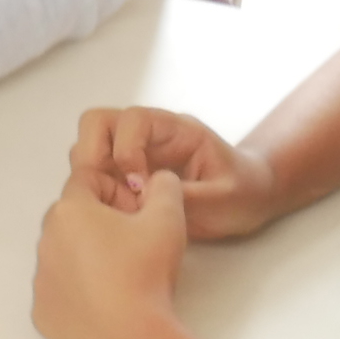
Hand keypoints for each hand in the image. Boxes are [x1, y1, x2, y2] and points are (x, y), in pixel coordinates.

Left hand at [31, 165, 196, 338]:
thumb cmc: (146, 272)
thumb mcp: (169, 217)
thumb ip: (164, 185)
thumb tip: (158, 179)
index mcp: (69, 210)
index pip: (89, 181)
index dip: (116, 192)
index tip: (136, 214)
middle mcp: (45, 240)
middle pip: (72, 218)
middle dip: (98, 222)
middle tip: (132, 246)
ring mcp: (39, 279)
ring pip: (63, 255)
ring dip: (86, 257)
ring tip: (120, 278)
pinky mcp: (41, 312)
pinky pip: (59, 291)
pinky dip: (77, 292)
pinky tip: (104, 303)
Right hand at [65, 106, 274, 240]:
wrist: (250, 198)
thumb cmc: (243, 192)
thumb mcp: (222, 198)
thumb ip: (185, 195)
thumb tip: (145, 196)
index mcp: (175, 130)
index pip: (131, 119)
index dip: (126, 150)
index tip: (137, 186)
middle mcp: (148, 136)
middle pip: (97, 124)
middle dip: (93, 158)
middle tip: (109, 195)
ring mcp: (134, 155)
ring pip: (88, 150)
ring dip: (92, 179)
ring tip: (116, 210)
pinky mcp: (126, 177)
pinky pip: (96, 178)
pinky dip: (97, 196)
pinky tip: (119, 219)